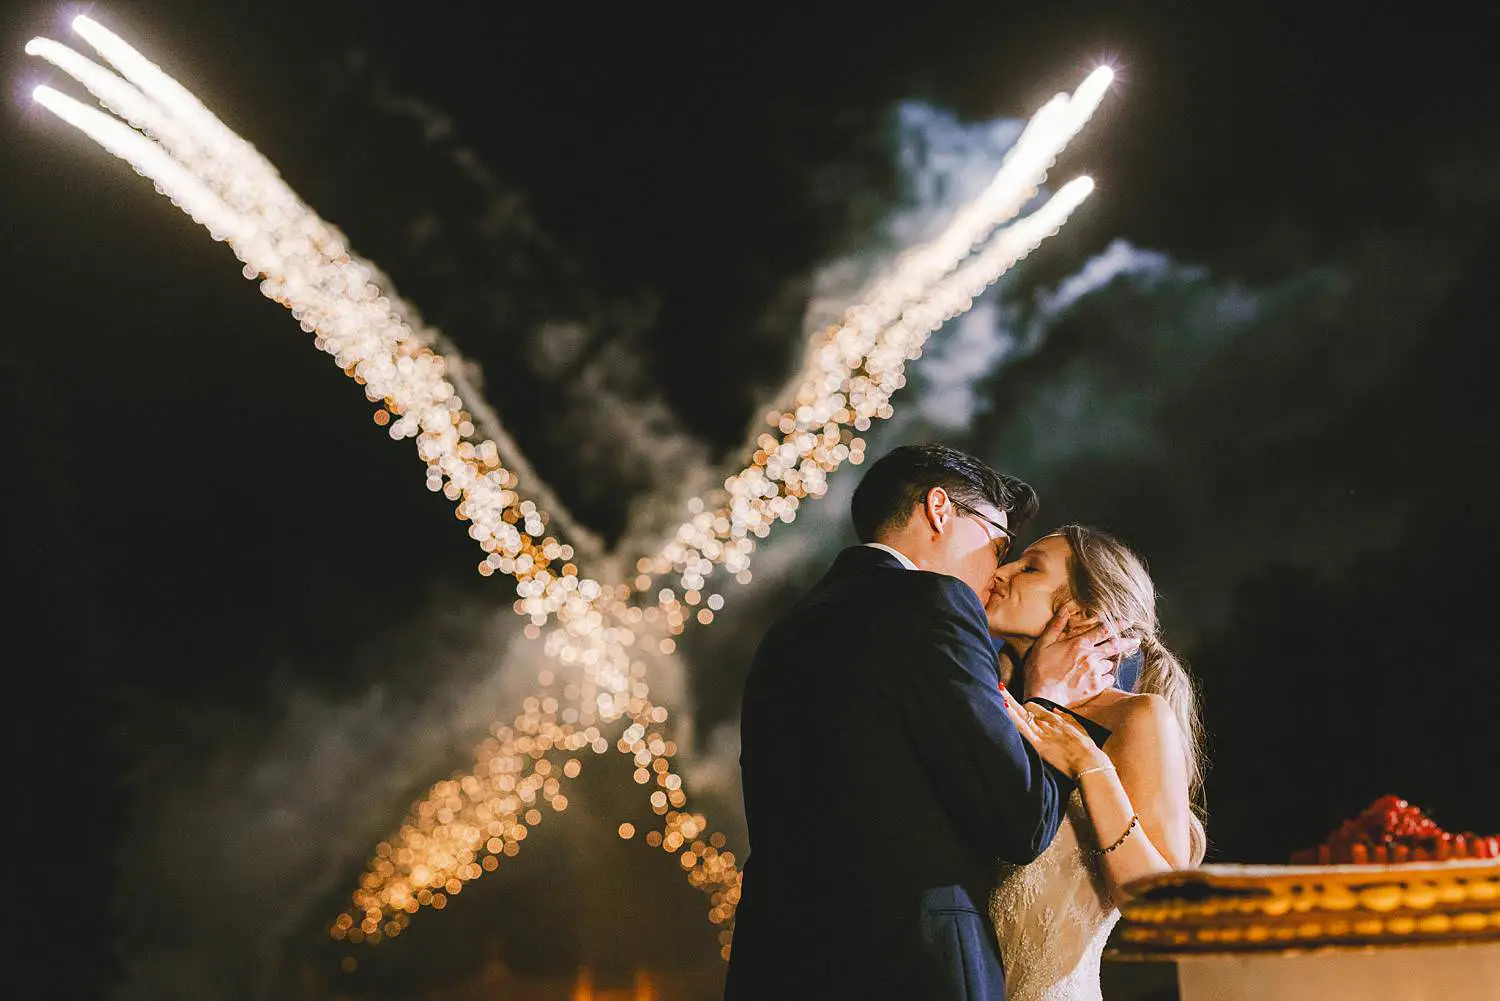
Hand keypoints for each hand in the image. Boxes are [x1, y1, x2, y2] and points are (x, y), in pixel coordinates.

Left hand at [1001, 687, 1109, 778]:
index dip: (1024, 707)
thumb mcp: (1078, 729)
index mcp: (1055, 719)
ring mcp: (1041, 732)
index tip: (1014, 706)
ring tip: (998, 690)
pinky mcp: (1038, 744)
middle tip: (999, 687)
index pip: (1034, 708)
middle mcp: (1047, 722)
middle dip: (1011, 698)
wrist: (1089, 763)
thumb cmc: (1086, 749)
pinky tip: (1005, 706)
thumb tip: (1055, 710)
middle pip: (1024, 707)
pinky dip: (1013, 717)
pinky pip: (1022, 728)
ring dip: (1008, 702)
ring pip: (1020, 714)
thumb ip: (1065, 718)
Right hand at [1022, 601, 1137, 705]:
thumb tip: (1065, 608)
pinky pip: (1108, 679)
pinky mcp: (1095, 687)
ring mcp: (1094, 673)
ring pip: (1109, 664)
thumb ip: (1055, 626)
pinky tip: (1098, 677)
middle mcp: (1091, 657)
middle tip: (1136, 640)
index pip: (1104, 630)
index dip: (1118, 624)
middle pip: (1115, 646)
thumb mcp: (1042, 644)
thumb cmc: (1039, 669)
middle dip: (1127, 642)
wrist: (1042, 696)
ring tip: (1101, 664)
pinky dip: (1105, 677)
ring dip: (1107, 662)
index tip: (1129, 621)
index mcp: (1079, 644)